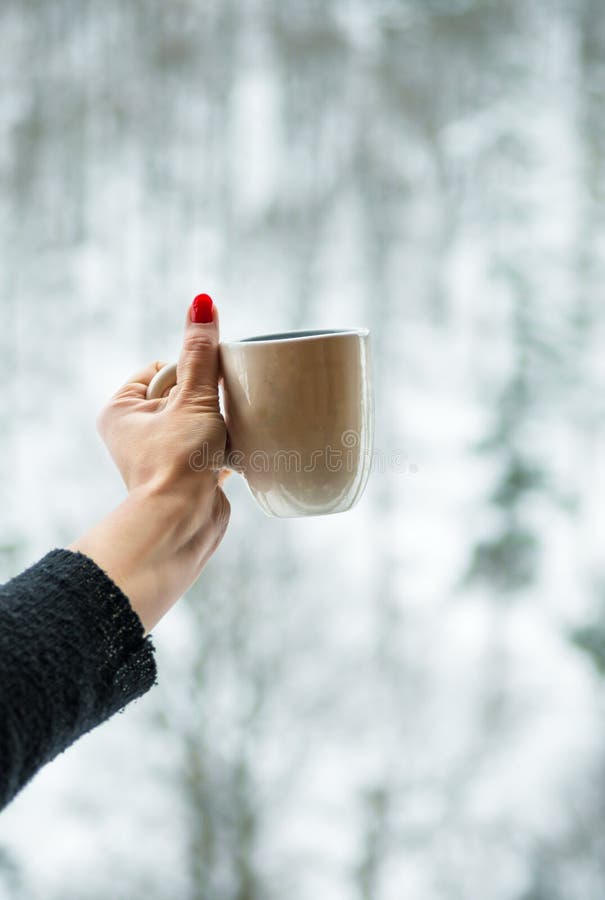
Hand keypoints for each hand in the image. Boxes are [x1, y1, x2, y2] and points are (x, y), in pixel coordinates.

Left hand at [70, 298, 230, 632]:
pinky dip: (227, 447)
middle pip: (184, 394)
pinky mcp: (187, 476)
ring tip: (230, 431)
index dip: (189, 372)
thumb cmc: (177, 462)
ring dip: (220, 423)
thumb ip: (201, 353)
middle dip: (208, 399)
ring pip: (200, 422)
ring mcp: (162, 456)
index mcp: (121, 410)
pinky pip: (212, 448)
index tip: (205, 388)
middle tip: (222, 409)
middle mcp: (135, 433)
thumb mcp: (192, 398)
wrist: (183, 526)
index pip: (161, 369)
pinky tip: (238, 450)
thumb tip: (201, 303)